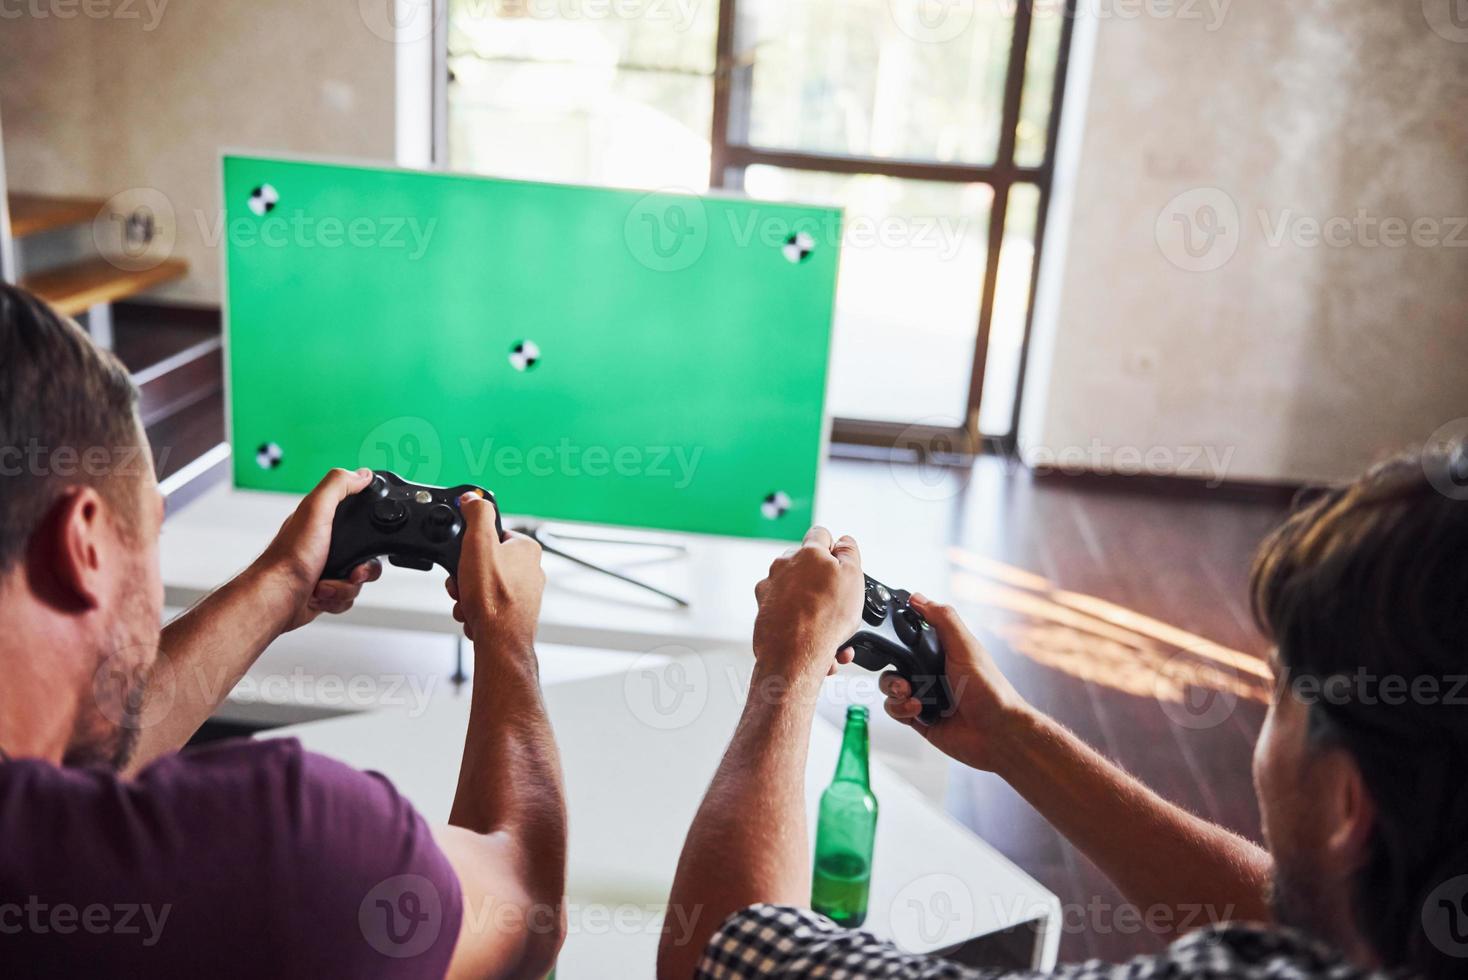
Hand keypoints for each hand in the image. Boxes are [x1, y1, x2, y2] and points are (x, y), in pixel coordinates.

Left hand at [253, 468, 382, 632]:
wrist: (276, 601)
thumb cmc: (288, 560)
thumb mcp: (316, 511)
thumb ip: (338, 486)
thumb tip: (362, 473)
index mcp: (322, 521)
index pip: (359, 519)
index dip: (369, 531)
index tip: (366, 542)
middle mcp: (324, 544)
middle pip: (366, 554)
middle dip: (361, 568)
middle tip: (350, 570)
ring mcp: (325, 569)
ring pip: (359, 579)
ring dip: (346, 587)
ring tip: (326, 585)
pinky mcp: (325, 591)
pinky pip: (348, 597)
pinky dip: (338, 600)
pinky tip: (321, 595)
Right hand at [444, 494, 544, 656]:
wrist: (501, 643)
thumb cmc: (493, 598)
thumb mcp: (479, 544)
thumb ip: (477, 515)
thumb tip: (473, 498)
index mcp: (527, 549)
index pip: (492, 536)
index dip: (471, 548)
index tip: (465, 560)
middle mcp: (531, 570)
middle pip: (484, 563)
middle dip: (467, 577)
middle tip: (464, 585)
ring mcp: (525, 593)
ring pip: (483, 586)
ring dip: (468, 596)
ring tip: (469, 604)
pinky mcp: (517, 613)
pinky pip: (488, 605)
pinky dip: (476, 611)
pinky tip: (474, 617)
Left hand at [751, 526, 862, 682]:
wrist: (794, 655)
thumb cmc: (824, 618)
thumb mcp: (853, 577)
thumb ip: (850, 553)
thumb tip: (844, 541)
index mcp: (806, 553)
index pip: (820, 535)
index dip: (834, 548)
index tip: (840, 562)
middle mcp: (783, 567)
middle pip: (807, 567)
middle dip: (824, 584)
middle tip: (840, 606)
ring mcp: (770, 590)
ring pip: (799, 596)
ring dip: (817, 612)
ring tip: (835, 637)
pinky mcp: (764, 612)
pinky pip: (788, 615)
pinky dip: (803, 627)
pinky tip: (821, 646)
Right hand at [879, 594, 1034, 770]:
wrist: (996, 733)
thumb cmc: (989, 690)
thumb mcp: (965, 646)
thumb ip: (943, 619)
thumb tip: (918, 597)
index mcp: (943, 652)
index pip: (909, 639)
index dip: (897, 639)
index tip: (891, 641)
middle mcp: (931, 673)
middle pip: (893, 665)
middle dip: (892, 672)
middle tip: (904, 680)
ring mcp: (925, 696)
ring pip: (890, 688)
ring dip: (895, 691)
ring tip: (911, 695)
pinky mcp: (919, 718)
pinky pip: (894, 710)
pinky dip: (900, 709)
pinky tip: (917, 710)